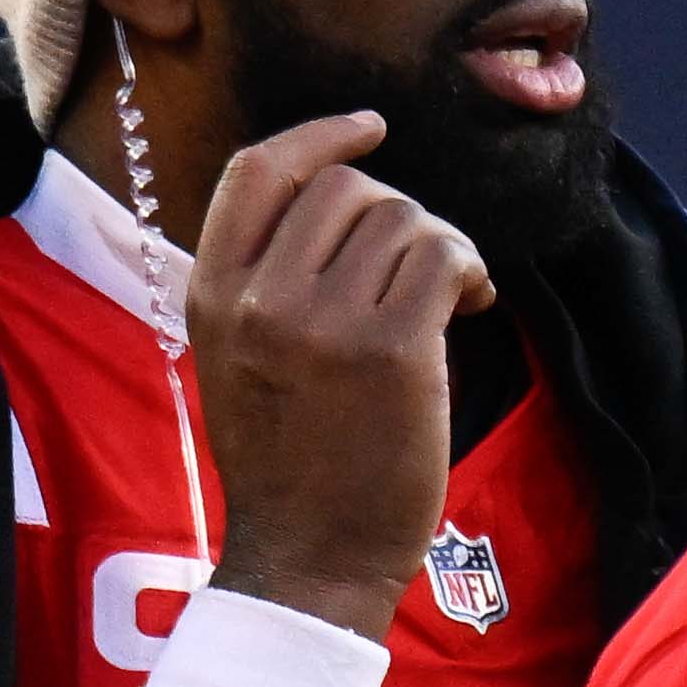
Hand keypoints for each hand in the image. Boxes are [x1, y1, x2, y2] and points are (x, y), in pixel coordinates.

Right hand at [181, 111, 486, 634]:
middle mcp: (259, 299)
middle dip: (399, 211)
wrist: (311, 556)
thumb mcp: (241, 357)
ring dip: (442, 246)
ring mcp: (322, 324)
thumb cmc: (292, 463)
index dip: (321, 137)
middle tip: (421, 266)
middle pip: (347, 187)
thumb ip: (268, 281)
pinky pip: (444, 258)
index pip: (259, 171)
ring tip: (449, 295)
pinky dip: (469, 269)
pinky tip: (474, 304)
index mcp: (212, 294)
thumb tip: (345, 206)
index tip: (370, 129)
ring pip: (403, 218)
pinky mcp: (391, 353)